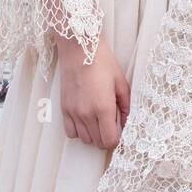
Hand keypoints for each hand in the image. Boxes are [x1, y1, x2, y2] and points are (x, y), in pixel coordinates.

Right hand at [56, 32, 129, 149]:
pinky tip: (85, 119)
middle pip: (98, 142)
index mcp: (103, 107)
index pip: (110, 140)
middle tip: (111, 123)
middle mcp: (87, 113)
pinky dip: (79, 131)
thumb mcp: (120, 81)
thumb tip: (127, 121)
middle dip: (107, 136)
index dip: (117, 139)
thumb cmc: (102, 61)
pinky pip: (70, 132)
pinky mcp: (64, 108)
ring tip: (98, 119)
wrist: (79, 48)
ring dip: (93, 134)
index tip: (120, 130)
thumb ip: (126, 105)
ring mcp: (73, 112)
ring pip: (84, 139)